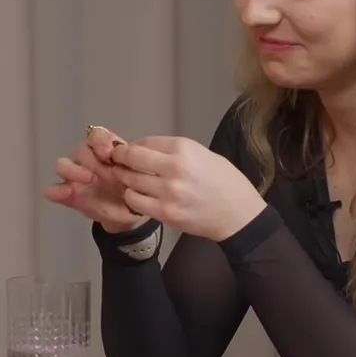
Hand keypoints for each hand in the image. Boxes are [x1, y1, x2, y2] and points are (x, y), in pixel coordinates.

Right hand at [43, 126, 149, 232]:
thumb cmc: (137, 188)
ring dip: (72, 170)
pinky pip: (54, 190)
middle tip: (106, 173)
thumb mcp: (141, 174)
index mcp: (108, 151)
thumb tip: (135, 155)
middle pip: (81, 150)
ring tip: (86, 179)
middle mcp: (90, 161)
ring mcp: (77, 178)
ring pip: (64, 165)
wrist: (132, 215)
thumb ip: (136, 164)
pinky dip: (56, 191)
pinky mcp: (69, 195)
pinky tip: (63, 193)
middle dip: (91, 159)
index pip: (98, 136)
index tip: (109, 153)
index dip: (101, 141)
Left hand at [109, 136, 267, 241]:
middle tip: (116, 160)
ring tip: (125, 177)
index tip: (127, 148)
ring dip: (124, 177)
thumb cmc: (225, 182)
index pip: (145, 141)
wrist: (238, 215)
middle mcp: (173, 168)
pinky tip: (137, 195)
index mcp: (184, 149)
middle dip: (120, 158)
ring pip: (129, 180)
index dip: (132, 145)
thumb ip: (174, 151)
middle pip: (132, 158)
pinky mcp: (165, 213)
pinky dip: (131, 196)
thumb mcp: (203, 154)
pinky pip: (134, 201)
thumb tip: (145, 149)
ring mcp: (167, 192)